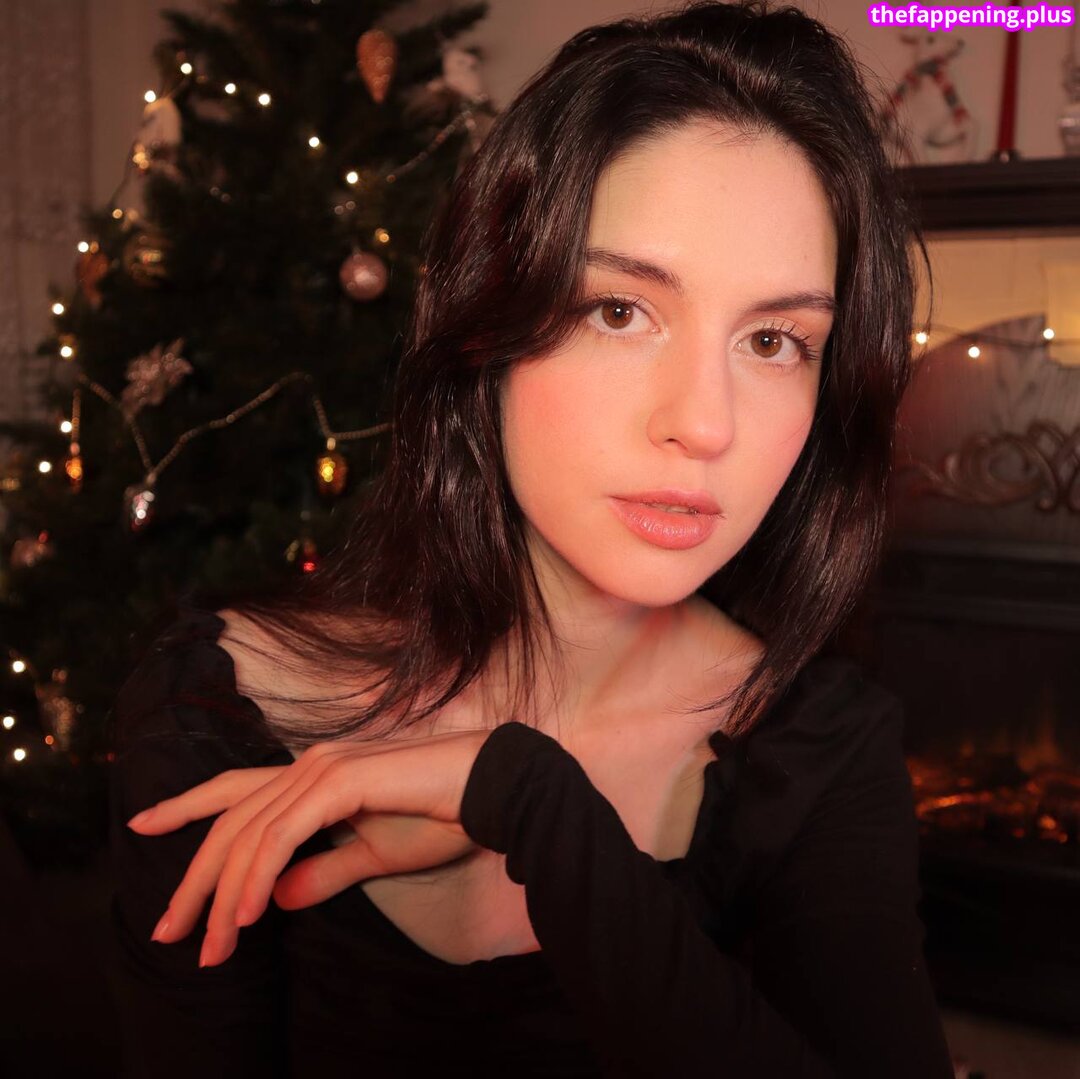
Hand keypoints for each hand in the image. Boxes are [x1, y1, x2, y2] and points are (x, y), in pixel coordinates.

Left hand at [126, 727, 491, 967]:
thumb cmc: (442, 815)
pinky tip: (244, 918)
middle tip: (167, 932)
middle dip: (194, 880)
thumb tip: (276, 898)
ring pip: (248, 833)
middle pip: (229, 820)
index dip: (185, 806)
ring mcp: (323, 769)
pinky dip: (256, 878)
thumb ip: (324, 873)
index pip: (235, 790)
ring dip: (223, 895)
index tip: (142, 825)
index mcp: (315, 775)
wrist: (492, 787)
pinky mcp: (340, 783)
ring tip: (210, 949)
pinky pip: (281, 836)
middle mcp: (310, 764)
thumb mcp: (374, 857)